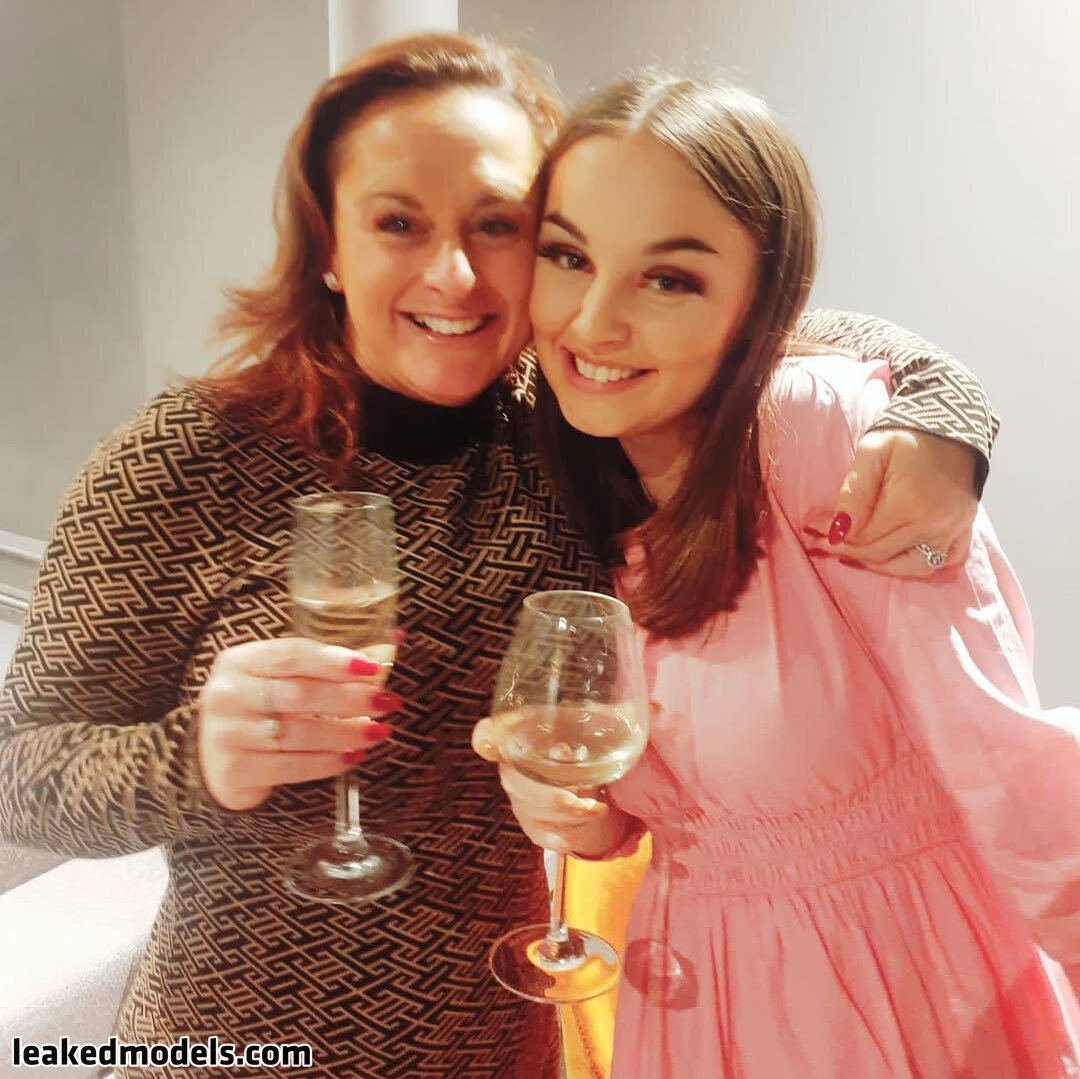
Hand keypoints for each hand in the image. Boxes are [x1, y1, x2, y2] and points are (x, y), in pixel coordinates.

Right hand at [197, 637, 400, 810]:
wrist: (214, 759)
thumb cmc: (260, 709)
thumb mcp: (282, 679)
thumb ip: (330, 662)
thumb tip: (396, 639)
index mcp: (240, 660)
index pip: (292, 654)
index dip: (334, 660)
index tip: (373, 667)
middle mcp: (228, 694)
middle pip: (299, 694)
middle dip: (350, 698)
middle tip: (387, 702)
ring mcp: (227, 734)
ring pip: (298, 732)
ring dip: (345, 733)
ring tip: (378, 732)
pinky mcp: (235, 770)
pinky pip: (291, 766)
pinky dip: (327, 762)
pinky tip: (352, 756)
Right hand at [472, 717, 625, 855]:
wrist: (587, 781)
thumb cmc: (582, 744)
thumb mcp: (595, 728)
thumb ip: (615, 719)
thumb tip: (650, 708)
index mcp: (523, 734)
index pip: (491, 733)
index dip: (486, 737)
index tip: (487, 741)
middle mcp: (513, 766)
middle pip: (513, 780)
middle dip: (549, 790)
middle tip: (584, 790)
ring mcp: (519, 797)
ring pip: (530, 809)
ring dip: (566, 812)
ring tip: (598, 808)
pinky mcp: (531, 823)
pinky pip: (539, 833)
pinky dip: (559, 837)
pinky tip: (574, 837)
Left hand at [807, 429, 978, 577]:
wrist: (951, 422)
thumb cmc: (906, 434)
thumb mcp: (872, 451)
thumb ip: (854, 492)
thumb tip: (837, 530)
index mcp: (909, 504)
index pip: (861, 538)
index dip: (833, 536)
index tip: (812, 527)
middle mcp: (934, 524)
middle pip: (879, 554)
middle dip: (847, 549)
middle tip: (823, 540)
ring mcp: (953, 531)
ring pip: (907, 567)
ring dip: (877, 563)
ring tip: (853, 550)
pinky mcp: (964, 531)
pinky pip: (939, 564)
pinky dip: (914, 566)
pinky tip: (892, 557)